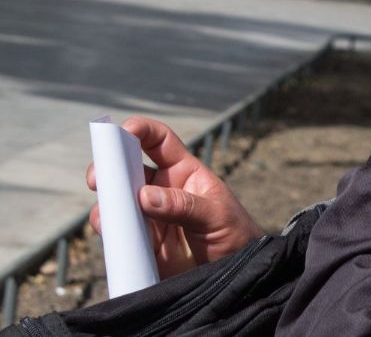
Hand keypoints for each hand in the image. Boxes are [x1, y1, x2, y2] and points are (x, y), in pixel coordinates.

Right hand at [87, 117, 262, 278]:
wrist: (235, 276)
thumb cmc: (236, 235)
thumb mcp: (218, 215)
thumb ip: (184, 205)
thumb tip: (144, 196)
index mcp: (184, 172)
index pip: (158, 141)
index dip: (140, 130)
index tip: (123, 130)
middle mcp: (161, 189)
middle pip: (126, 169)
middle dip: (108, 167)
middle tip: (98, 178)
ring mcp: (148, 215)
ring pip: (116, 201)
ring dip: (106, 203)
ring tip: (107, 213)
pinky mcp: (141, 242)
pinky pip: (116, 232)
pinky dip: (108, 230)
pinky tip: (111, 232)